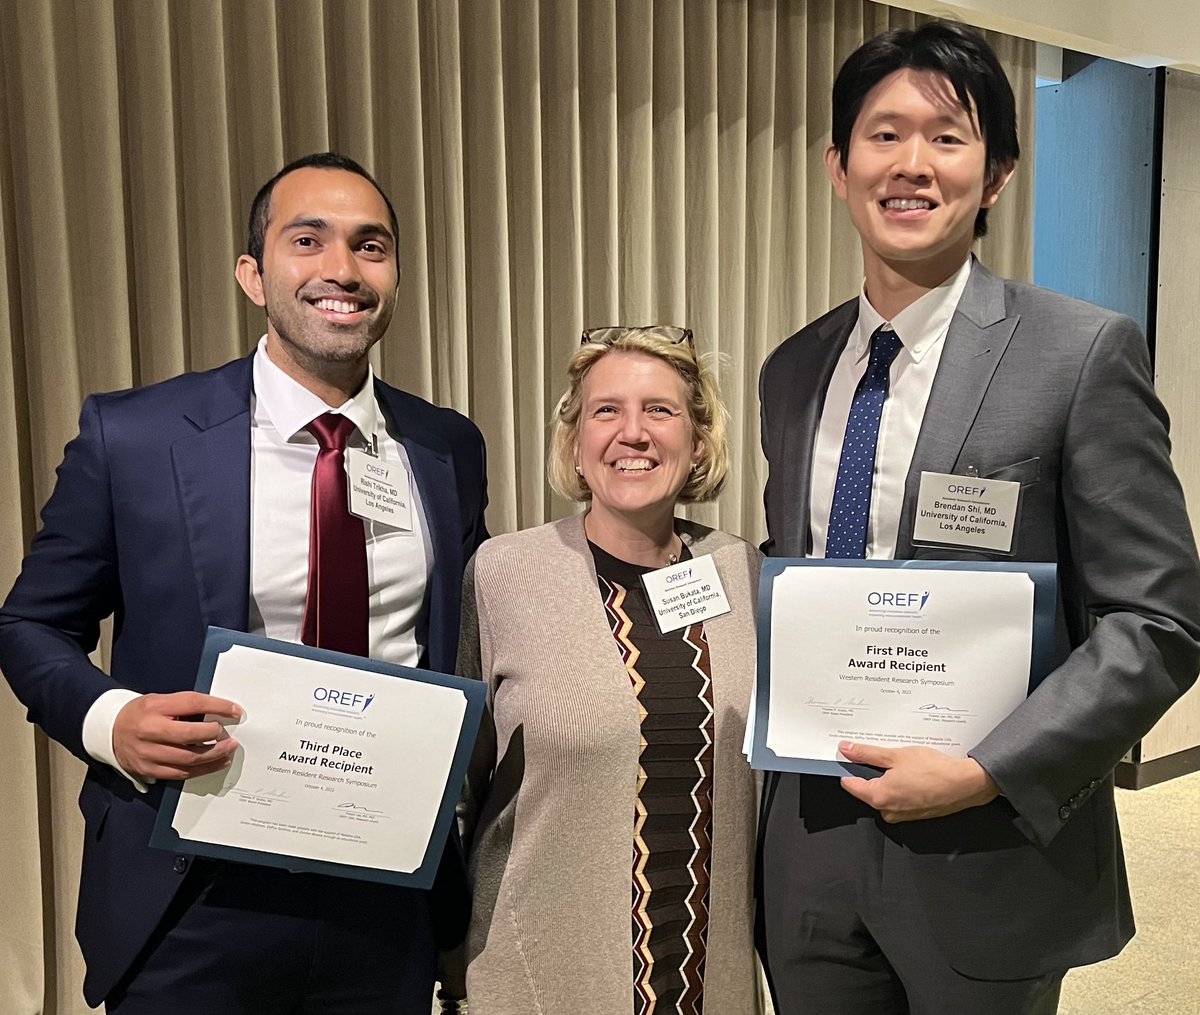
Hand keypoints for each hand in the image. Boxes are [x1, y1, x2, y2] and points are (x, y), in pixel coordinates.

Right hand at [113, 691, 241, 780]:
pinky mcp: (147, 769)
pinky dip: (201, 770)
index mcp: (154, 707)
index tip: (236, 711)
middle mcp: (149, 730)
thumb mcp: (161, 700)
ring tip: (228, 751)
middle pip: (190, 736)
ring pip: (187, 759)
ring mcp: (147, 753)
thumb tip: (221, 712)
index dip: (217, 707)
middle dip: (216, 737)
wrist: (110, 729)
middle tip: (231, 738)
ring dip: (213, 757)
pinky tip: (214, 764)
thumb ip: (187, 706)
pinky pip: (179, 773)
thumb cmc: (141, 713)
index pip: (192, 704)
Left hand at [838, 740, 997, 822]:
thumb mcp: (895, 755)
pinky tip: (913, 774)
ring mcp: (902, 815)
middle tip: (885, 755)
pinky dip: (902, 787)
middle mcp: (888, 811)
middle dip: (872, 772)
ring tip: (903, 764)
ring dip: (889, 779)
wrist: (966, 784)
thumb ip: (867, 753)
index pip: (850, 784)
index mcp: (878, 797)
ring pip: (885, 794)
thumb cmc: (934, 771)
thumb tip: (846, 750)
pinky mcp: (915, 814)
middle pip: (868, 789)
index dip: (849, 767)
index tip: (850, 755)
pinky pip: (900, 799)